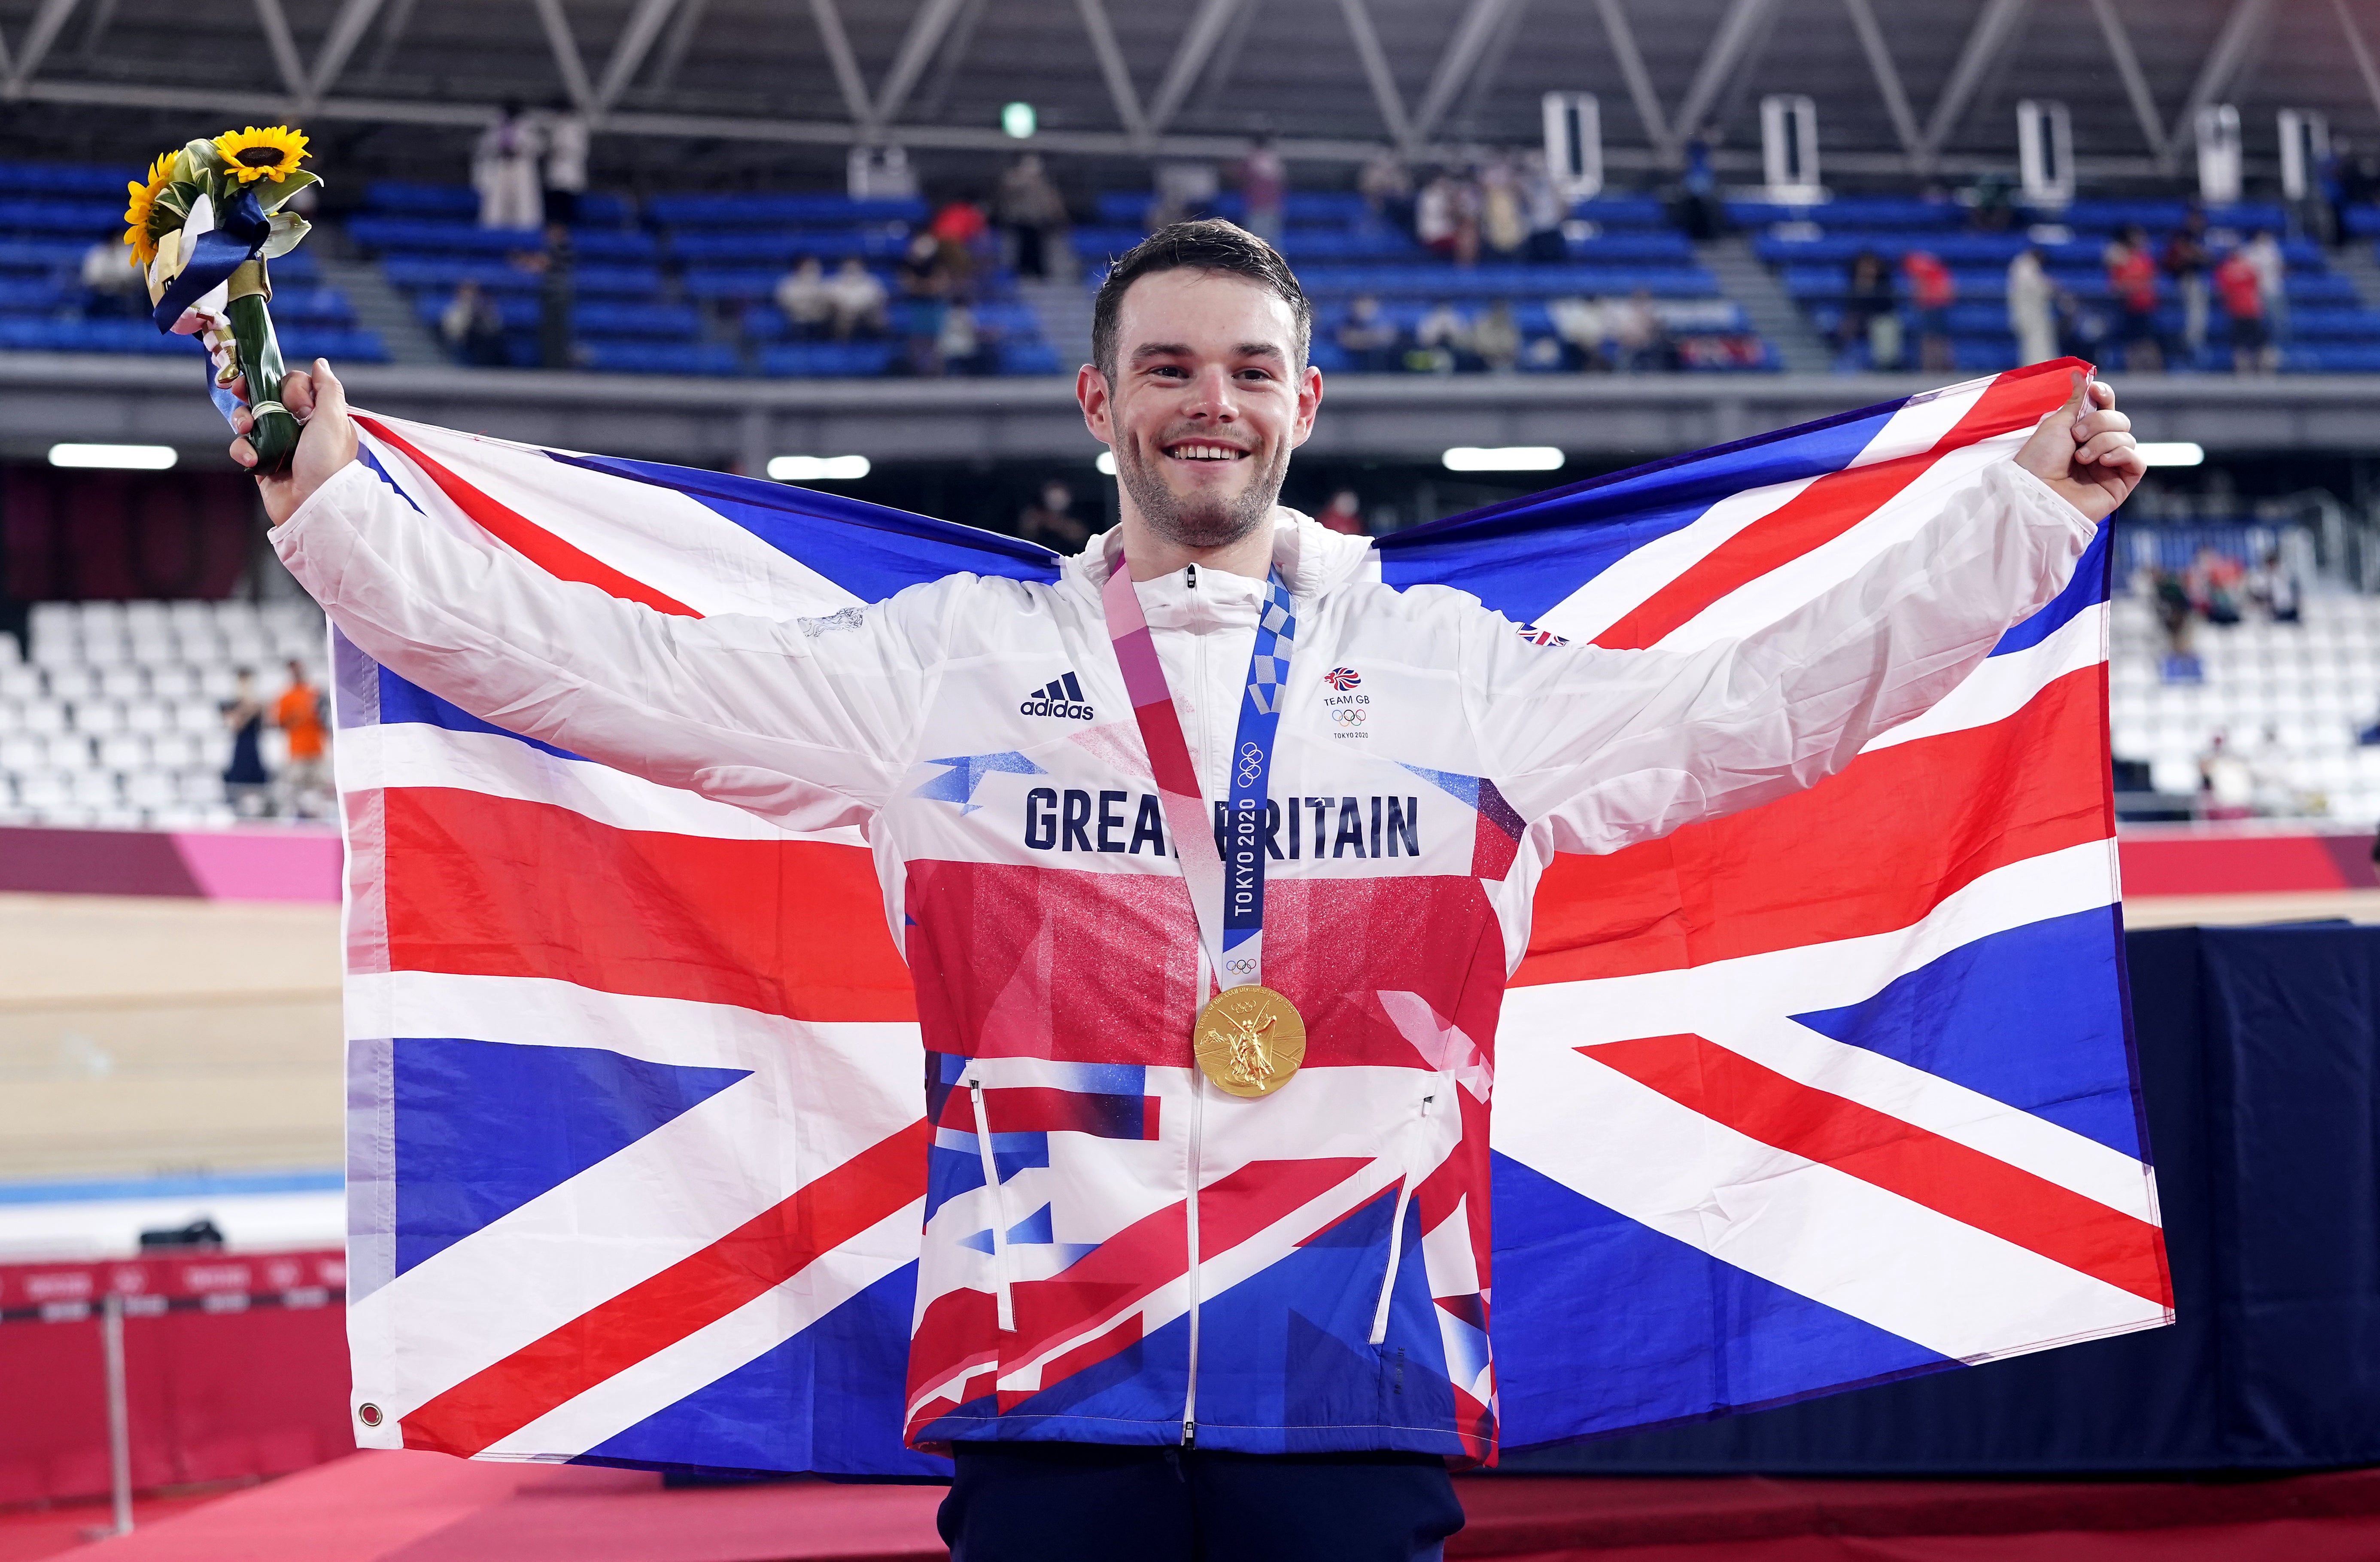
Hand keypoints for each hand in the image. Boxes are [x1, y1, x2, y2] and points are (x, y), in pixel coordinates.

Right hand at [230, 358, 358, 525]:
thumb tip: (320, 363)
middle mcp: (298, 427)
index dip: (288, 387)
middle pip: (266, 396)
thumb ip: (327, 388)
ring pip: (250, 418)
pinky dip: (243, 449)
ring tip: (248, 429)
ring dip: (243, 419)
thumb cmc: (328, 462)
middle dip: (252, 394)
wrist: (314, 504)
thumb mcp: (334, 419)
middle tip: (241, 391)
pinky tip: (253, 458)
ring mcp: (278, 444)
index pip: (294, 384)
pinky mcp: (262, 462)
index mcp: (318, 414)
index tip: (293, 402)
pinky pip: (243, 445)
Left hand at [2012, 372, 2145, 523]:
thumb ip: (2077, 401)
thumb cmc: (2038, 461)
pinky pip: (2137, 461)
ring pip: (2127, 438)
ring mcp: (2110, 467)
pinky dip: (2121, 455)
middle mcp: (2098, 449)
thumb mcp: (2057, 423)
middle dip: (2100, 422)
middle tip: (2077, 436)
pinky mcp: (2120, 484)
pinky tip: (2103, 461)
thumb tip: (2080, 374)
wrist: (2036, 493)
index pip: (2106, 408)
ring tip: (2081, 457)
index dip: (2105, 396)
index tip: (2095, 390)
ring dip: (2103, 442)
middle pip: (2120, 421)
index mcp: (2082, 434)